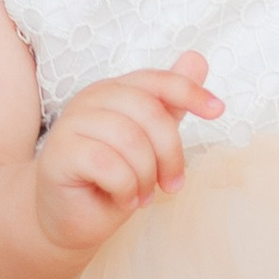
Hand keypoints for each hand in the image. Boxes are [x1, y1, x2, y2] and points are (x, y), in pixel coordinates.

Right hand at [32, 54, 220, 257]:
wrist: (70, 218)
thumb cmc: (112, 179)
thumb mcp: (149, 140)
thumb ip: (170, 102)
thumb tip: (197, 59)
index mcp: (114, 90)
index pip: (157, 81)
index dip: (190, 92)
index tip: (218, 110)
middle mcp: (90, 99)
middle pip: (149, 112)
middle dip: (170, 153)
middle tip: (172, 184)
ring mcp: (70, 124)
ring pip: (130, 140)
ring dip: (147, 176)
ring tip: (143, 195)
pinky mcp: (59, 154)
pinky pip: (108, 165)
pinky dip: (126, 188)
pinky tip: (123, 199)